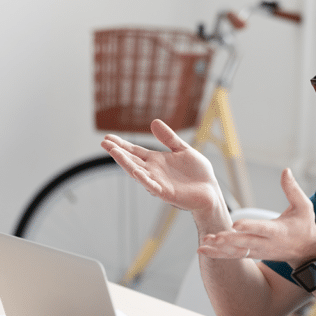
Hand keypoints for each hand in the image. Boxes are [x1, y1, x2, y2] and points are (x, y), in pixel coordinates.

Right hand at [100, 119, 221, 212]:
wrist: (210, 191)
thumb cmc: (198, 173)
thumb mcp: (183, 150)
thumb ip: (169, 138)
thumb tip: (154, 122)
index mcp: (157, 161)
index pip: (135, 152)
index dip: (122, 145)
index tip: (107, 138)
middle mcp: (154, 172)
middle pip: (132, 160)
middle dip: (118, 152)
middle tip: (104, 143)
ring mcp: (158, 183)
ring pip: (138, 172)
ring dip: (126, 163)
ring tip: (114, 152)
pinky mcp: (166, 193)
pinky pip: (152, 186)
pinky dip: (144, 179)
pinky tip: (135, 172)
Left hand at [198, 168, 315, 267]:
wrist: (307, 251)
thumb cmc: (304, 226)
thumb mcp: (304, 207)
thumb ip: (292, 189)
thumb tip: (285, 170)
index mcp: (278, 231)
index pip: (262, 228)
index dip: (249, 226)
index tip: (236, 224)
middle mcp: (267, 243)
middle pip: (246, 242)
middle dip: (229, 240)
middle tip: (214, 236)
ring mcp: (259, 251)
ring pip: (237, 251)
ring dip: (219, 248)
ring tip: (203, 243)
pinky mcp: (254, 254)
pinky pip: (234, 255)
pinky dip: (218, 254)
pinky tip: (203, 249)